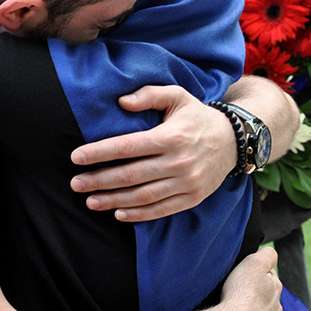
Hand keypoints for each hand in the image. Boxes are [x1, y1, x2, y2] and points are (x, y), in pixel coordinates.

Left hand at [69, 85, 235, 221]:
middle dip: (99, 180)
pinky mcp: (193, 197)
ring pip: (143, 196)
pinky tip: (118, 213)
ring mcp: (187, 182)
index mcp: (170, 136)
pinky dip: (139, 214)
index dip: (99, 152)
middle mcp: (178, 161)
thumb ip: (149, 95)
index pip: (127, 146)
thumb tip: (121, 102)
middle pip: (131, 175)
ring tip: (90, 201)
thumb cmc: (198, 116)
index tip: (77, 157)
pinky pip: (162, 209)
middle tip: (75, 184)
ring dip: (114, 200)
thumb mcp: (178, 96)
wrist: (235, 140)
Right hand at [217, 247, 282, 310]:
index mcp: (275, 289)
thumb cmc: (241, 295)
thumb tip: (271, 254)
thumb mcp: (254, 263)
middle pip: (266, 300)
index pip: (269, 277)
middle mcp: (276, 310)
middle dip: (255, 297)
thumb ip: (267, 255)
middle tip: (236, 295)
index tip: (243, 277)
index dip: (256, 275)